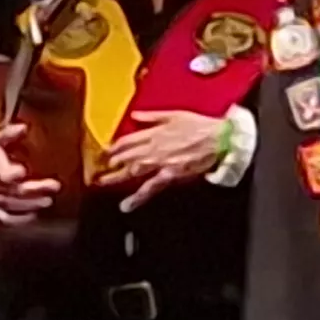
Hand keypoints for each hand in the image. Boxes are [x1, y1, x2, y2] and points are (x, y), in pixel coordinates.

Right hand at [0, 120, 62, 224]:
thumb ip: (8, 135)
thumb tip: (24, 126)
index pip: (1, 173)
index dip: (11, 173)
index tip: (23, 170)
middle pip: (15, 191)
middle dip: (36, 190)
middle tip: (55, 186)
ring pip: (13, 207)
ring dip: (32, 204)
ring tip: (48, 201)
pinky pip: (7, 220)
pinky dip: (20, 219)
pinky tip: (34, 214)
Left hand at [96, 108, 225, 210]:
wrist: (221, 138)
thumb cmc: (202, 126)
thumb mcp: (174, 115)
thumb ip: (152, 117)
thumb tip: (135, 116)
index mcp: (154, 132)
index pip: (126, 141)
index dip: (114, 147)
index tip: (105, 152)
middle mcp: (153, 147)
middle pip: (125, 156)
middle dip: (111, 163)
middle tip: (98, 170)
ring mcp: (160, 161)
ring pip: (132, 171)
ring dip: (115, 177)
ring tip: (102, 183)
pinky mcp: (170, 174)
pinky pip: (150, 187)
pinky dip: (137, 197)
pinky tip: (127, 205)